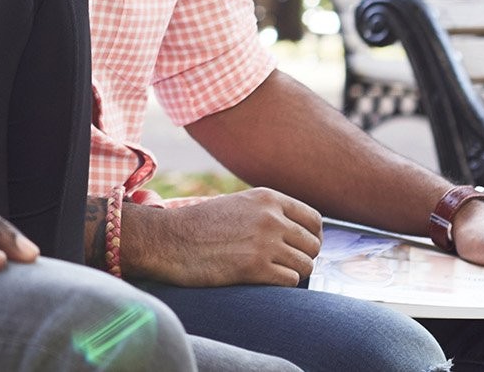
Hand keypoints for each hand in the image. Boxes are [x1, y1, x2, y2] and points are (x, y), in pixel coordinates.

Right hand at [119, 187, 319, 286]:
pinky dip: (280, 284)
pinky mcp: (256, 268)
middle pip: (314, 245)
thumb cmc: (199, 225)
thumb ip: (267, 212)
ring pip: (306, 265)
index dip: (311, 237)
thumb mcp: (237, 205)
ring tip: (270, 272)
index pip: (314, 220)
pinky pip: (290, 281)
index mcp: (267, 198)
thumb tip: (299, 231)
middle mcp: (270, 217)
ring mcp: (265, 243)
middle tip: (282, 263)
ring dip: (292, 272)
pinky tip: (260, 279)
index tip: (300, 246)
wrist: (169, 240)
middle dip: (302, 257)